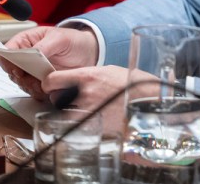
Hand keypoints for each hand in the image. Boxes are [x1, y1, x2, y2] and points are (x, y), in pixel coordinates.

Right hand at [0, 25, 99, 100]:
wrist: (87, 53)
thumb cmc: (72, 40)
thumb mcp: (60, 38)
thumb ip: (44, 45)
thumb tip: (32, 54)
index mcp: (25, 41)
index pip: (6, 52)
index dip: (7, 61)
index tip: (17, 69)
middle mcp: (25, 57)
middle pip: (10, 70)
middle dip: (20, 77)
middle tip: (31, 79)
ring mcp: (31, 71)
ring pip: (20, 83)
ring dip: (29, 86)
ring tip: (42, 84)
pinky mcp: (39, 82)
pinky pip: (32, 91)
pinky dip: (38, 92)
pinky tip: (47, 89)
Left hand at [40, 67, 158, 129]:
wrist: (150, 100)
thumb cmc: (132, 83)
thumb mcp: (108, 71)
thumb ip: (87, 76)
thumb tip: (73, 80)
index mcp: (87, 77)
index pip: (51, 80)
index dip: (50, 83)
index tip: (53, 85)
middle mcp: (83, 95)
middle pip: (55, 98)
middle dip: (61, 98)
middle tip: (73, 98)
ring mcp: (87, 113)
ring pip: (64, 114)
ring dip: (70, 112)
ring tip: (86, 109)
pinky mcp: (93, 128)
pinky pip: (77, 126)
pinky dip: (80, 123)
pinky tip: (93, 118)